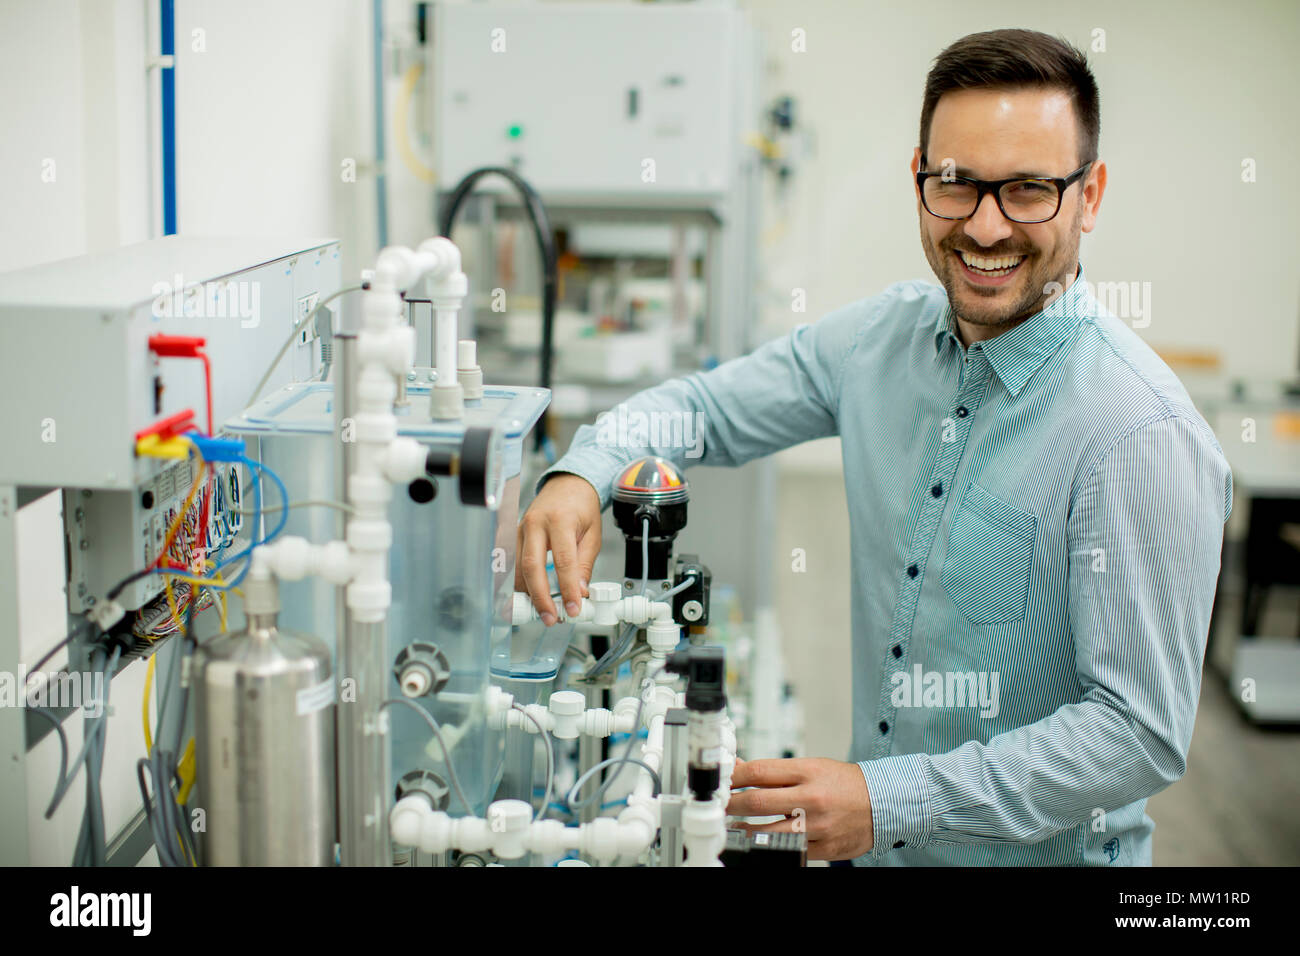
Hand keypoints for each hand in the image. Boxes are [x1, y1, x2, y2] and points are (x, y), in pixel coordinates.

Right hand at [515, 473, 602, 625]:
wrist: (567, 485)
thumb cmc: (581, 507)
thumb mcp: (592, 534)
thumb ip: (584, 564)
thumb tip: (579, 592)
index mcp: (560, 520)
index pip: (563, 560)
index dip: (567, 588)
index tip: (573, 608)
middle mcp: (536, 523)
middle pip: (532, 567)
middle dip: (541, 597)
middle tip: (551, 618)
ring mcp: (521, 529)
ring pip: (518, 567)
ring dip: (528, 594)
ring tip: (539, 612)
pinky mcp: (514, 536)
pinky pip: (513, 563)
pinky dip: (519, 582)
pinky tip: (525, 597)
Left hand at [727, 757, 873, 860]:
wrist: (883, 802)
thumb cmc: (844, 783)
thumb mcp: (811, 766)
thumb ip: (775, 772)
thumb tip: (741, 768)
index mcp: (808, 772)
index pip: (760, 772)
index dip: (734, 777)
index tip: (722, 781)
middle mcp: (811, 798)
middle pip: (758, 802)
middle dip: (732, 805)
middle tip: (720, 806)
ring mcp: (817, 825)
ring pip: (770, 832)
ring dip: (746, 831)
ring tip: (733, 828)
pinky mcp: (824, 847)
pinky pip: (791, 851)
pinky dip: (774, 847)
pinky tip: (762, 843)